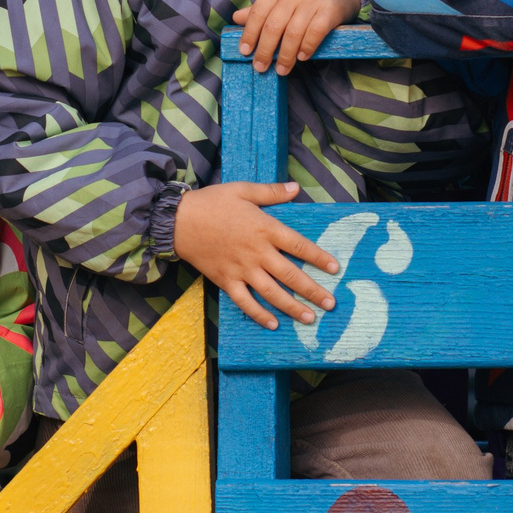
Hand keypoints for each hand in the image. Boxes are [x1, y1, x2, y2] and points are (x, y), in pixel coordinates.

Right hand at [171, 180, 340, 330]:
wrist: (177, 220)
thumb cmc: (212, 202)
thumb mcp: (243, 190)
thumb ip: (271, 192)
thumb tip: (296, 188)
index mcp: (265, 228)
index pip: (299, 246)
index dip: (318, 258)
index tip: (335, 269)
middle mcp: (257, 253)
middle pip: (291, 275)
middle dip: (313, 291)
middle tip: (330, 304)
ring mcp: (241, 270)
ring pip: (272, 293)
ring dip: (292, 307)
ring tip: (310, 319)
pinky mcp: (225, 281)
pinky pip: (245, 302)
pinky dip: (259, 315)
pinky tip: (273, 324)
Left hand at [232, 0, 359, 73]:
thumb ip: (262, 10)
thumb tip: (236, 18)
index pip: (258, 12)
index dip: (249, 34)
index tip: (245, 52)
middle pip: (273, 25)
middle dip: (265, 50)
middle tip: (260, 68)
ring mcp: (313, 1)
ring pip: (293, 33)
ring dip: (285, 55)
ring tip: (282, 70)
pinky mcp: (330, 10)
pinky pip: (314, 33)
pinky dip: (306, 48)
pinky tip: (302, 58)